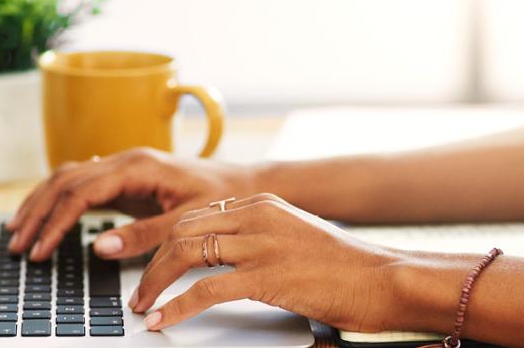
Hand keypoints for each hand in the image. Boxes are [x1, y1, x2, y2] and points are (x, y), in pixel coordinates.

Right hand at [6, 148, 257, 260]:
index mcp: (138, 166)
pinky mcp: (125, 178)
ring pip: (67, 177)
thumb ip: (145, 235)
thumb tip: (100, 247)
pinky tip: (45, 214)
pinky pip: (81, 183)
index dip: (55, 222)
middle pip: (64, 181)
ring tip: (19, 231)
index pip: (80, 192)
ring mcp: (123, 166)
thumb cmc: (222, 198)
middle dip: (37, 213)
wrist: (244, 184)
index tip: (41, 250)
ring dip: (40, 203)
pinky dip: (58, 199)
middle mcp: (125, 159)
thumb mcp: (187, 222)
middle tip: (18, 245)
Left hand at [130, 193, 405, 332]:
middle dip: (151, 263)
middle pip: (182, 231)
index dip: (164, 242)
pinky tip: (164, 319)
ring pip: (186, 254)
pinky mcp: (268, 276)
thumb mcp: (294, 236)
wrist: (384, 278)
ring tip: (143, 305)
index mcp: (262, 204)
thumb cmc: (345, 267)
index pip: (195, 216)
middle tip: (138, 290)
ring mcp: (261, 244)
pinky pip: (206, 290)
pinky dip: (177, 306)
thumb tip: (223, 258)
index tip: (149, 264)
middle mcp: (257, 216)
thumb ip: (259, 237)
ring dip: (155, 283)